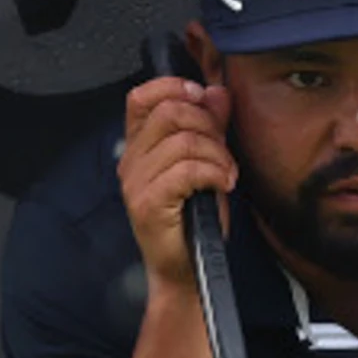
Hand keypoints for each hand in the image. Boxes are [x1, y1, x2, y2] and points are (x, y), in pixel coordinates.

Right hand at [121, 43, 233, 286]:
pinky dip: (214, 172)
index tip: (202, 98)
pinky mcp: (148, 203)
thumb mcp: (207, 162)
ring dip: (217, 154)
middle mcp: (131, 161)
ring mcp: (135, 183)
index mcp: (138, 146)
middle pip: (169, 112)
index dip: (173, 87)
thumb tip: (217, 91)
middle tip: (223, 150)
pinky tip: (223, 184)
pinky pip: (187, 169)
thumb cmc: (195, 219)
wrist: (187, 269)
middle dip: (208, 125)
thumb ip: (210, 125)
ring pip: (183, 141)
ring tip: (226, 173)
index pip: (141, 97)